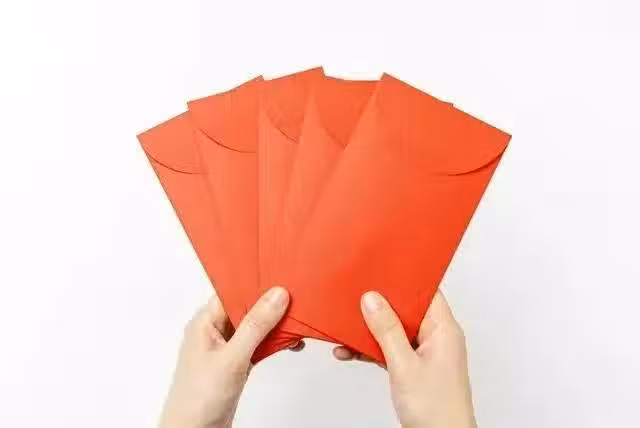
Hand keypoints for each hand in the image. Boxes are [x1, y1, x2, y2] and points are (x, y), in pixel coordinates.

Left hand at [159, 286, 289, 427]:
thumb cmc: (197, 399)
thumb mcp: (231, 357)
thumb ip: (255, 325)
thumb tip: (276, 295)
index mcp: (204, 323)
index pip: (231, 291)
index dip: (255, 281)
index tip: (279, 274)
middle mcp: (214, 332)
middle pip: (246, 308)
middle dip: (270, 302)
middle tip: (296, 294)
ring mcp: (226, 349)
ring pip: (255, 327)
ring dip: (275, 324)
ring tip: (299, 317)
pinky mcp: (237, 365)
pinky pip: (259, 345)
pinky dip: (275, 343)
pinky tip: (292, 342)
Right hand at [333, 291, 476, 427]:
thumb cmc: (437, 410)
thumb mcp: (405, 365)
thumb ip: (387, 330)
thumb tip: (373, 299)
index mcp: (444, 330)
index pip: (425, 292)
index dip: (403, 280)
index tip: (379, 272)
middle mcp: (436, 338)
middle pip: (405, 310)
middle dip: (379, 306)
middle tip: (355, 296)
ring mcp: (424, 354)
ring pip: (393, 331)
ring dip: (369, 331)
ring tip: (344, 327)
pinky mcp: (412, 369)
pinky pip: (388, 350)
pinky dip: (369, 350)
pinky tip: (348, 351)